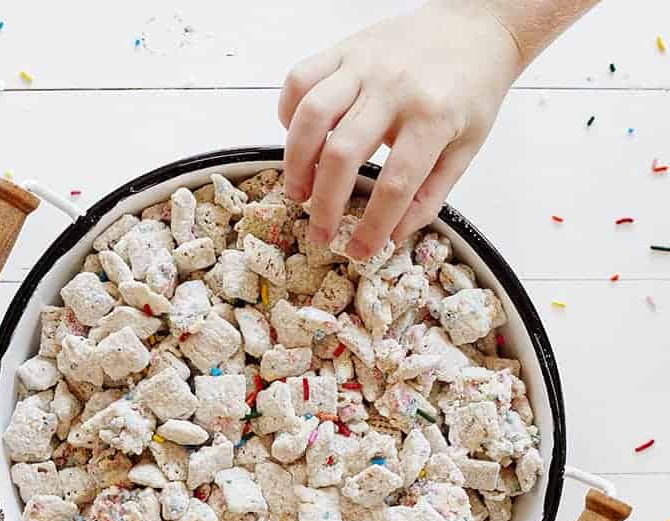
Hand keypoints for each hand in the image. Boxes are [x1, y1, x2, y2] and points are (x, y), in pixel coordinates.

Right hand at [280, 0, 523, 257]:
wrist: (476, 25)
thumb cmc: (471, 90)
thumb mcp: (465, 148)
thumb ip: (430, 196)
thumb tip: (393, 235)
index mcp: (433, 116)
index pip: (395, 185)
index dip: (372, 227)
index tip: (359, 251)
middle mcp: (394, 87)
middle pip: (342, 154)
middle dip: (324, 203)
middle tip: (320, 231)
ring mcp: (364, 63)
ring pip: (311, 115)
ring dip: (296, 162)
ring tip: (298, 191)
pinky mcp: (344, 49)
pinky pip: (300, 79)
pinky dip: (288, 113)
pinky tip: (298, 140)